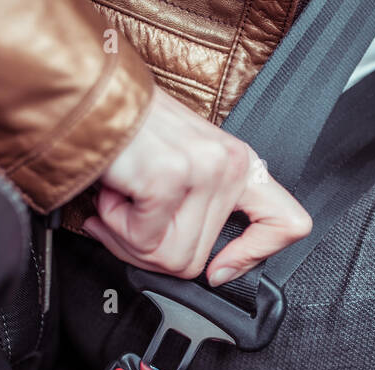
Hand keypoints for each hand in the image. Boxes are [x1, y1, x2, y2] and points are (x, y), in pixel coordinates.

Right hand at [84, 87, 311, 285]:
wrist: (87, 93)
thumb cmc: (126, 132)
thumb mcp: (180, 170)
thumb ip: (198, 213)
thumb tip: (204, 271)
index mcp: (239, 165)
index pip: (287, 222)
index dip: (255, 257)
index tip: (220, 271)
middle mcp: (230, 164)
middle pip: (195, 260)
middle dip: (148, 251)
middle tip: (127, 218)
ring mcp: (204, 170)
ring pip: (170, 257)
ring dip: (128, 237)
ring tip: (121, 198)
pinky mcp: (170, 177)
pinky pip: (144, 239)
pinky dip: (115, 223)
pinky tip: (113, 191)